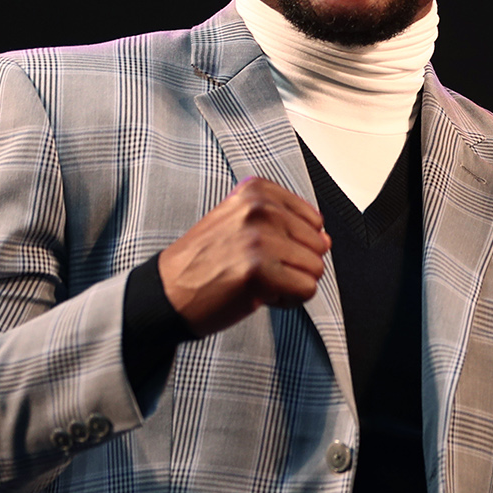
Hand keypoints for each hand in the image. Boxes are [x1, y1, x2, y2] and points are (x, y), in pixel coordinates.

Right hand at [157, 177, 329, 335]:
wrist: (165, 293)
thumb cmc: (203, 261)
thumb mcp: (240, 223)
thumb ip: (284, 224)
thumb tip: (326, 239)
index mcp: (256, 191)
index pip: (314, 220)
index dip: (293, 244)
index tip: (263, 251)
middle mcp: (259, 209)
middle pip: (318, 245)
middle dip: (294, 265)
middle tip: (258, 270)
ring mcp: (259, 239)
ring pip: (315, 269)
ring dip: (290, 283)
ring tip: (257, 282)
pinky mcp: (259, 272)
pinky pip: (305, 290)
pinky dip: (286, 301)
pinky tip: (259, 295)